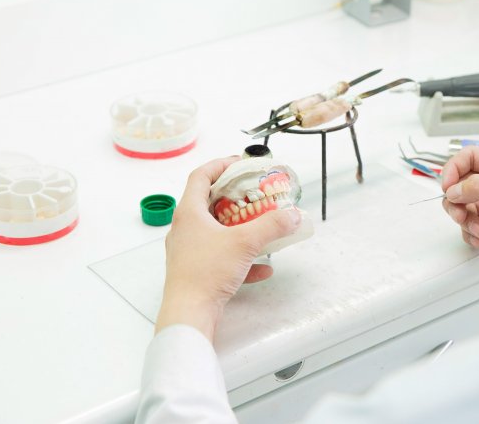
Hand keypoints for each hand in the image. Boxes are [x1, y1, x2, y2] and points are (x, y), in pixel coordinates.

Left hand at [155, 156, 301, 341]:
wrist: (189, 314)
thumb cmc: (206, 273)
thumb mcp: (245, 243)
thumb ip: (272, 225)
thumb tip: (292, 215)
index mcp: (189, 213)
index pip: (201, 176)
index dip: (221, 165)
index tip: (241, 163)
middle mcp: (185, 229)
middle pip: (210, 202)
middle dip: (236, 197)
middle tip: (256, 194)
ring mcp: (189, 251)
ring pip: (217, 231)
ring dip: (240, 227)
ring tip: (261, 227)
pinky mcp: (196, 271)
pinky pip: (222, 257)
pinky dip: (242, 258)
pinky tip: (263, 268)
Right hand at [441, 147, 478, 260]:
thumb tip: (454, 188)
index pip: (470, 157)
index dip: (454, 169)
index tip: (447, 185)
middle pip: (460, 183)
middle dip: (456, 200)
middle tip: (460, 213)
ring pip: (460, 205)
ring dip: (464, 219)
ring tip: (477, 229)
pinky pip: (466, 224)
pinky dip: (469, 232)